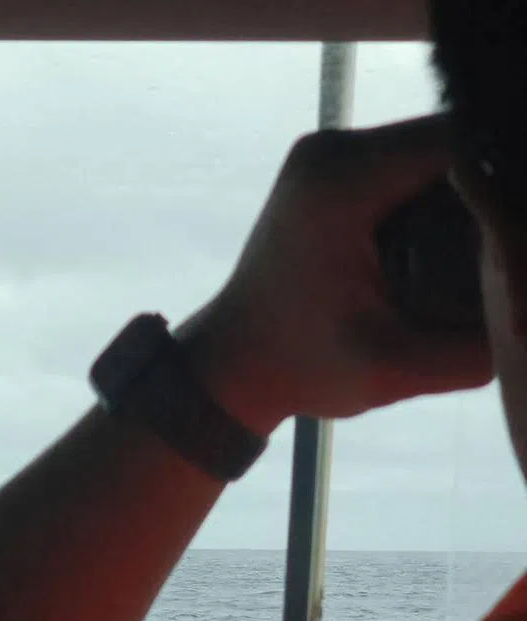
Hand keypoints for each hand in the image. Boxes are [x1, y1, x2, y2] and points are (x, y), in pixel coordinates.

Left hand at [195, 114, 492, 428]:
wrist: (232, 364)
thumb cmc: (304, 368)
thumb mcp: (398, 369)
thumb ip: (484, 342)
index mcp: (342, 181)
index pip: (467, 144)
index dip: (514, 184)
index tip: (524, 242)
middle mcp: (334, 149)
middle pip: (457, 141)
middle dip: (501, 192)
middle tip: (515, 252)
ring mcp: (331, 155)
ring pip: (440, 152)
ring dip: (477, 196)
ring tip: (493, 254)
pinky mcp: (335, 172)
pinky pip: (415, 168)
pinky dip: (447, 200)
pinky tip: (462, 248)